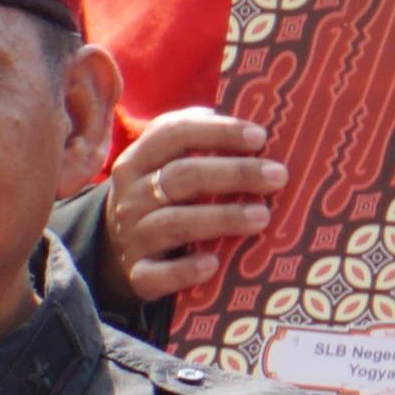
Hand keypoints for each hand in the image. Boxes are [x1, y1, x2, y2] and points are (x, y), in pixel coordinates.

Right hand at [100, 105, 281, 310]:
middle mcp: (131, 196)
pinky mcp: (138, 274)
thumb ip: (193, 137)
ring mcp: (132, 235)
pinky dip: (184, 270)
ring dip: (222, 218)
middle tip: (278, 176)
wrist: (117, 249)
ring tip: (262, 217)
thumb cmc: (161, 195)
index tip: (260, 137)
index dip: (219, 132)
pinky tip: (213, 264)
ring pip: (175, 223)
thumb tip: (251, 120)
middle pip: (182, 177)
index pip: (173, 134)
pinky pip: (156, 274)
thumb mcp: (164, 162)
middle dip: (234, 174)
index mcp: (139, 160)